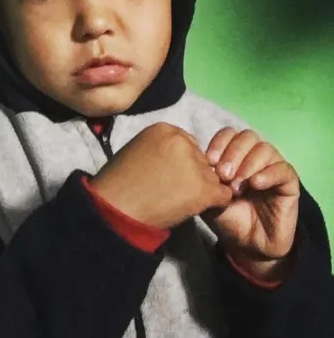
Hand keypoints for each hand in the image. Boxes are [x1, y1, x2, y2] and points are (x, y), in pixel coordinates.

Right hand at [90, 122, 231, 230]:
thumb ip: (159, 149)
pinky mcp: (205, 188)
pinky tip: (196, 208)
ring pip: (213, 177)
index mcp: (164, 130)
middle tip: (174, 190)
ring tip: (180, 202)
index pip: (187, 144)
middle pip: (202, 159)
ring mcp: (196, 165)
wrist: (115, 208)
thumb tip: (175, 160)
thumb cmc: (117, 183)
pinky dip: (214, 203)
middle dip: (192, 175)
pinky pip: (223, 195)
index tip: (167, 174)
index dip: (180, 162)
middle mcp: (183, 142)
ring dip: (201, 190)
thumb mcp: (135, 151)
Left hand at [205, 128, 298, 279]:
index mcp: (234, 156)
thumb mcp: (209, 197)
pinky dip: (268, 173)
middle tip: (222, 175)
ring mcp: (272, 168)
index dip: (219, 143)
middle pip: (247, 136)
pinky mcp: (289, 184)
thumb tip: (198, 163)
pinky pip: (284, 169)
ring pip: (265, 149)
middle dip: (232, 153)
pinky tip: (256, 184)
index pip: (229, 134)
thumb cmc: (227, 218)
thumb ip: (205, 179)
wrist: (247, 244)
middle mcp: (254, 158)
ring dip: (248, 164)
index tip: (209, 161)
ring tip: (237, 186)